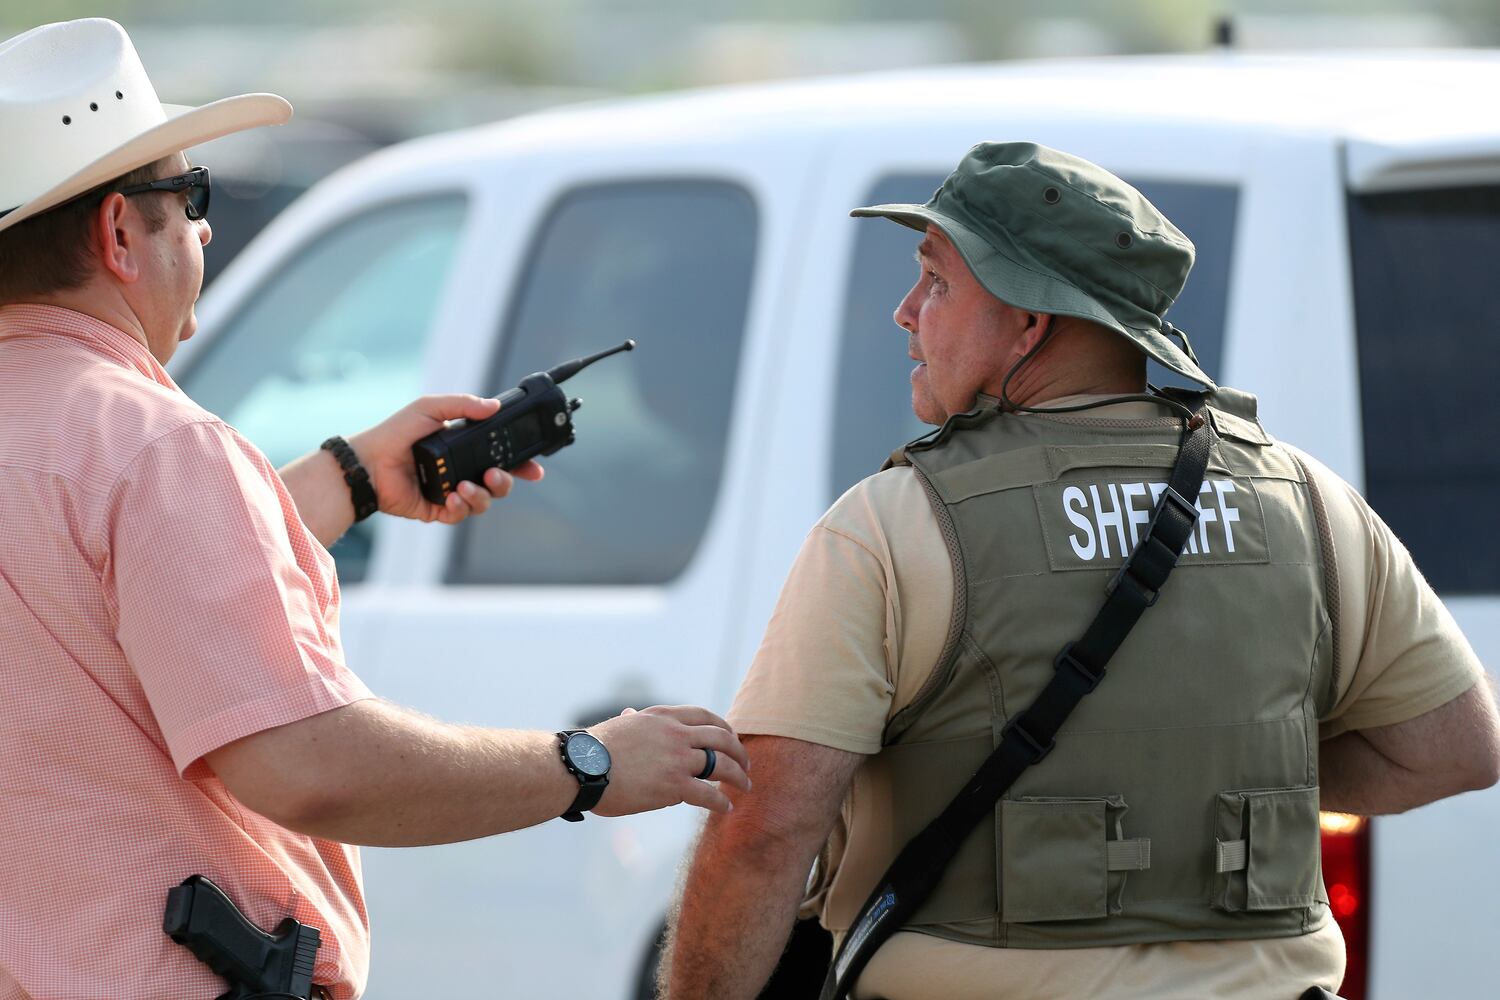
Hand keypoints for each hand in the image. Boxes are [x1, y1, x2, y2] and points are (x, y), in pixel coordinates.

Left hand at [346, 394, 543, 523]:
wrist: (368, 463)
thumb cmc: (395, 433)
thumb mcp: (430, 408)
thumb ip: (463, 405)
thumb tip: (494, 406)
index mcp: (462, 447)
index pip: (500, 456)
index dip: (520, 463)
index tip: (534, 469)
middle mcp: (460, 470)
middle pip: (498, 482)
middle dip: (505, 481)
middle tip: (496, 475)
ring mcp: (450, 491)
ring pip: (484, 501)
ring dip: (482, 495)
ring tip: (467, 486)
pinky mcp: (437, 510)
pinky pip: (461, 514)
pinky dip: (463, 506)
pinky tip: (453, 496)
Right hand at [589, 706, 751, 816]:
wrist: (582, 769)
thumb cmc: (593, 751)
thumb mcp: (619, 726)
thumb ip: (632, 720)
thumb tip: (629, 713)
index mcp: (662, 717)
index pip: (703, 716)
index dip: (723, 727)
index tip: (731, 738)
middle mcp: (675, 734)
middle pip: (720, 738)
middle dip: (738, 751)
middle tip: (745, 764)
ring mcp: (677, 759)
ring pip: (721, 765)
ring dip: (738, 776)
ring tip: (745, 786)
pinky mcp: (674, 786)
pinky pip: (708, 794)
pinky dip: (721, 802)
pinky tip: (726, 808)